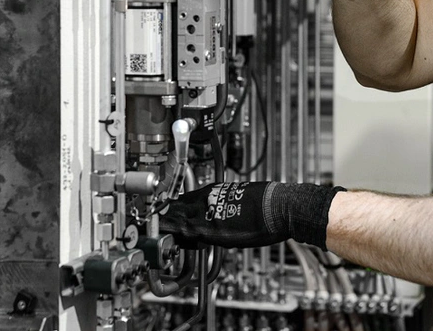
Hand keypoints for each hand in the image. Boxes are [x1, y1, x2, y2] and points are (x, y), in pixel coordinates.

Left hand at [158, 181, 343, 249]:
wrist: (278, 207)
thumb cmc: (266, 200)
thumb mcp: (239, 194)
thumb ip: (224, 202)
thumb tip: (222, 209)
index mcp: (213, 190)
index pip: (184, 198)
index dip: (172, 206)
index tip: (165, 211)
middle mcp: (207, 201)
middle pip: (176, 209)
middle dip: (164, 216)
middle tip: (154, 224)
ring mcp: (208, 217)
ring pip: (178, 222)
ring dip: (167, 228)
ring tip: (156, 234)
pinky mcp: (213, 232)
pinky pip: (190, 236)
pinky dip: (180, 239)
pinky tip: (174, 242)